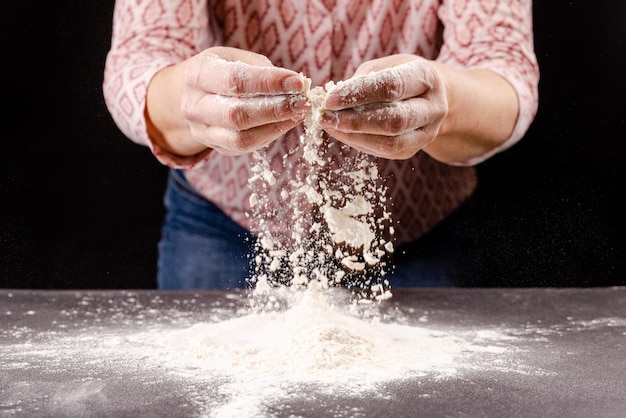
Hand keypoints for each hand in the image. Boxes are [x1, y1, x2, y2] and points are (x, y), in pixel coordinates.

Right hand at [179, 47, 308, 154]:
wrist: (193, 94)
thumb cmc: (222, 70)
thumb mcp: (236, 58)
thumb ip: (262, 70)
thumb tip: (296, 86)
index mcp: (198, 74)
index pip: (234, 80)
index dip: (268, 83)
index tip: (297, 82)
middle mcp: (194, 106)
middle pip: (236, 115)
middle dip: (275, 110)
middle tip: (302, 103)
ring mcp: (202, 131)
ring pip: (240, 138)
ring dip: (275, 127)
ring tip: (297, 114)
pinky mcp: (215, 147)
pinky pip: (245, 147)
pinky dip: (269, 135)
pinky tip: (285, 123)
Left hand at [320, 55, 447, 159]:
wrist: (428, 98)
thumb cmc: (401, 76)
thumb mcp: (386, 66)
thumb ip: (362, 80)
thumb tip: (332, 98)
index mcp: (426, 77)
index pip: (392, 86)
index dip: (359, 93)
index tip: (330, 99)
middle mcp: (433, 107)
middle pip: (394, 120)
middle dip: (356, 121)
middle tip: (326, 117)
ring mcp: (426, 133)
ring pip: (390, 142)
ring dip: (354, 136)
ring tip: (330, 125)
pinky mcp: (412, 150)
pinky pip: (384, 152)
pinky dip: (358, 142)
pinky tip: (341, 133)